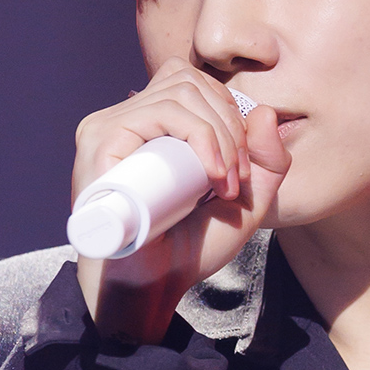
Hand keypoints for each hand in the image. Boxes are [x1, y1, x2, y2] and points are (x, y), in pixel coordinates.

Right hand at [72, 61, 290, 342]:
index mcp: (149, 124)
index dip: (230, 114)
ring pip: (179, 94)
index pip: (194, 84)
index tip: (244, 170)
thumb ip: (269, 164)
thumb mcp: (246, 205)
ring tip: (225, 183)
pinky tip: (212, 174)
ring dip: (219, 136)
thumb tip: (267, 112)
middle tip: (239, 180)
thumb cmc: (189, 250)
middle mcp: (124, 119)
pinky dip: (197, 135)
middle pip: (190, 81)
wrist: (151, 287)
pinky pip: (159, 113)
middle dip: (230, 125)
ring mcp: (108, 126)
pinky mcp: (101, 140)